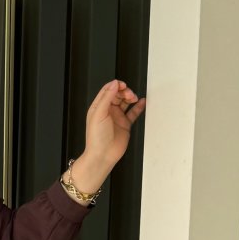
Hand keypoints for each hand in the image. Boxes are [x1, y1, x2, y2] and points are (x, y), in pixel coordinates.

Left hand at [67, 79, 146, 198]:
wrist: (103, 155)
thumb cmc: (96, 138)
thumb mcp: (99, 114)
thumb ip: (107, 97)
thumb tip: (113, 84)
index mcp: (98, 107)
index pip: (107, 91)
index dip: (115, 85)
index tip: (122, 84)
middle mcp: (107, 111)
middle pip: (117, 95)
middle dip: (124, 92)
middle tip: (129, 94)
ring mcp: (117, 117)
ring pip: (125, 102)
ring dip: (130, 98)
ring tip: (134, 98)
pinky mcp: (125, 124)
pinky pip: (133, 113)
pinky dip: (138, 107)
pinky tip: (142, 102)